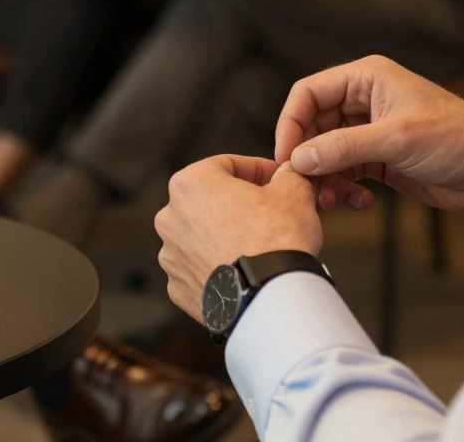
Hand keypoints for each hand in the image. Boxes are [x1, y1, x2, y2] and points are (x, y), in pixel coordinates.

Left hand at [156, 155, 321, 321]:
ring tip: (258, 247)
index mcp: (190, 183)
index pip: (226, 165)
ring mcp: (170, 256)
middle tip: (270, 213)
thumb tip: (288, 175)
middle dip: (237, 204)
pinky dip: (217, 268)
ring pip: (201, 237)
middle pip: (209, 201)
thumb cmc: (278, 239)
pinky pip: (199, 269)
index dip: (258, 169)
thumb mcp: (294, 192)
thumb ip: (287, 175)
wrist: (270, 299)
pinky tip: (244, 272)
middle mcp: (170, 217)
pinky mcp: (178, 288)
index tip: (277, 179)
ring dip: (225, 237)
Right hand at [275, 56, 463, 215]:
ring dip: (323, 176)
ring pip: (325, 151)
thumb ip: (344, 147)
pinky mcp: (379, 158)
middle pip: (312, 125)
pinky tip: (356, 202)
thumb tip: (300, 158)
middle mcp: (364, 100)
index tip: (286, 156)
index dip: (291, 123)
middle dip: (306, 155)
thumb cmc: (459, 139)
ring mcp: (370, 130)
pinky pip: (344, 170)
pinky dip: (342, 187)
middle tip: (304, 184)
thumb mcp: (397, 139)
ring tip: (331, 199)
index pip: (309, 93)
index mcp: (367, 78)